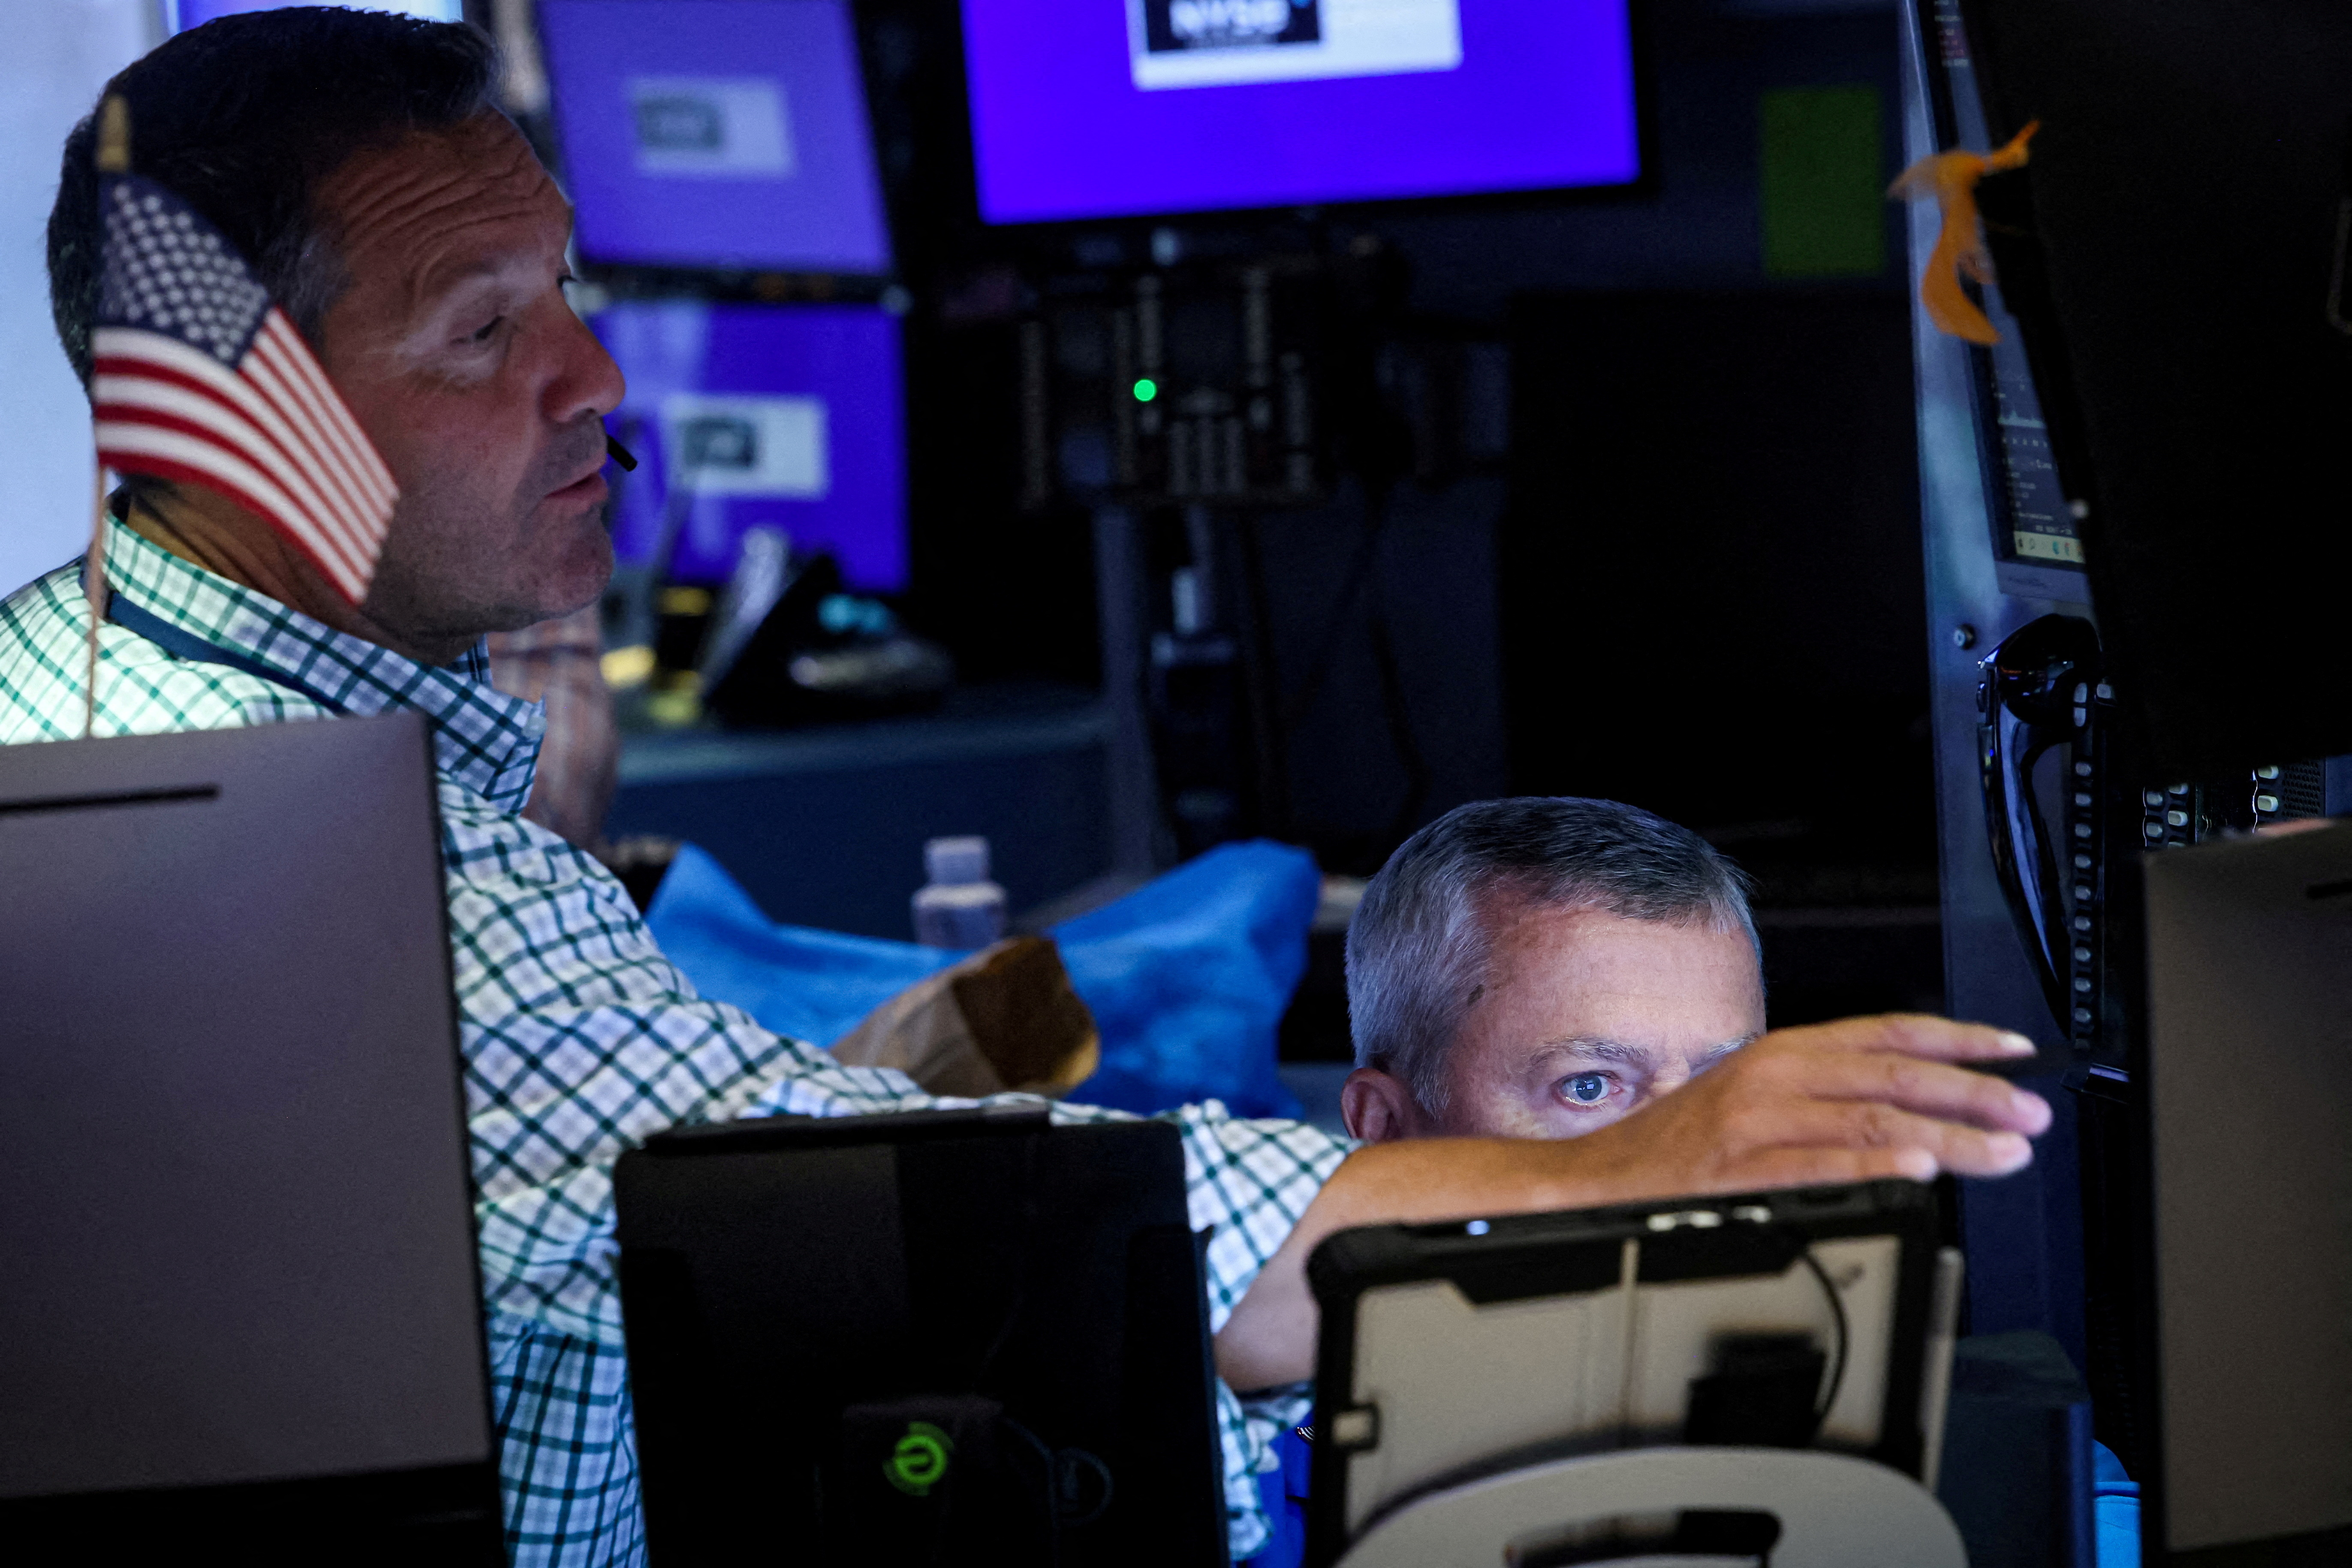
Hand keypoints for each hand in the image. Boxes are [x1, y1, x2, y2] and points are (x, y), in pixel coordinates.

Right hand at [1566, 1013, 2049, 1196]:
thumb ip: (1821, 1094)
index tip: (2014, 1052)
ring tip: (2001, 1152)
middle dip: (1972, 1094)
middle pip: (1891, 1075)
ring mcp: (1755, 1123)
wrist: (1596, 1179)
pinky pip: (1818, 1167)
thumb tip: (1912, 1107)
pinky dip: (1874, 1169)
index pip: (1886, 1033)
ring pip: (1870, 1121)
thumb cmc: (1677, 1146)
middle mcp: (1772, 1077)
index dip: (1957, 1040)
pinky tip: (1919, 1173)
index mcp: (1781, 1054)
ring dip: (1947, 1137)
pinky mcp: (1738, 1172)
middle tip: (2029, 1113)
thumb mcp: (1751, 1097)